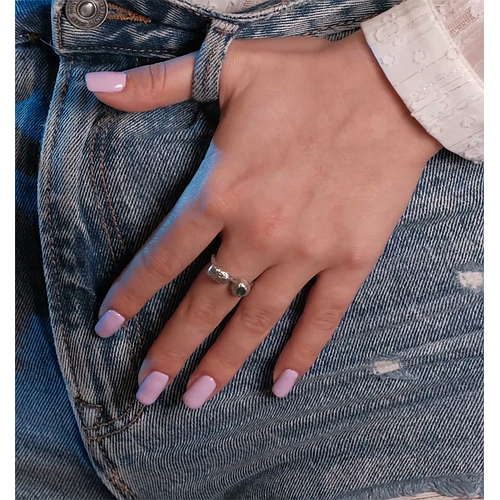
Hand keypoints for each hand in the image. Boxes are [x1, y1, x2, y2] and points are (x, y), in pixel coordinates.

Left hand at [88, 30, 440, 408]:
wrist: (392, 88)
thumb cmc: (310, 78)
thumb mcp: (228, 68)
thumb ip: (156, 84)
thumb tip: (95, 83)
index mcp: (224, 191)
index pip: (164, 256)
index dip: (132, 294)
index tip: (108, 327)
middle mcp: (259, 233)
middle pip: (204, 303)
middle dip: (171, 350)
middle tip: (146, 390)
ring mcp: (308, 253)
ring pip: (255, 320)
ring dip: (223, 362)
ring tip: (196, 397)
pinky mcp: (351, 260)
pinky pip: (323, 318)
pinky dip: (303, 353)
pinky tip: (282, 384)